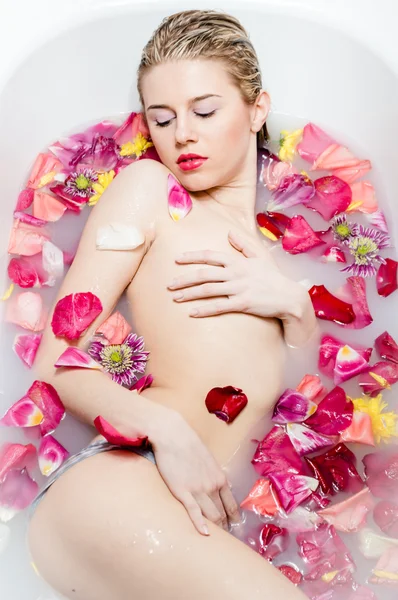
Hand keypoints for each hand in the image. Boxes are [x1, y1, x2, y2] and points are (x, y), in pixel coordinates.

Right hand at [150, 410, 241, 535]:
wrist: (172, 434)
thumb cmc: (188, 443)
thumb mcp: (207, 459)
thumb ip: (212, 474)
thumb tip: (216, 484)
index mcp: (220, 477)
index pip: (231, 505)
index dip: (233, 519)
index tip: (234, 528)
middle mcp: (212, 485)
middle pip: (222, 513)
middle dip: (225, 528)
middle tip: (225, 541)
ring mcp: (198, 489)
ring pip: (211, 515)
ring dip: (215, 529)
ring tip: (216, 543)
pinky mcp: (182, 491)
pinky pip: (194, 512)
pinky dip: (200, 525)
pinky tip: (204, 534)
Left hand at [168, 229, 302, 318]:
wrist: (289, 297)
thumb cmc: (273, 277)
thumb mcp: (261, 255)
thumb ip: (244, 243)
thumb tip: (229, 232)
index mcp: (238, 261)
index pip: (210, 255)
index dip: (192, 257)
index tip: (177, 259)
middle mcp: (236, 273)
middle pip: (204, 274)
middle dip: (184, 278)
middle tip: (169, 284)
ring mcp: (239, 289)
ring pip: (208, 290)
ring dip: (189, 294)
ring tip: (175, 298)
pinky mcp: (243, 304)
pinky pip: (219, 307)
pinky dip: (204, 310)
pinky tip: (191, 312)